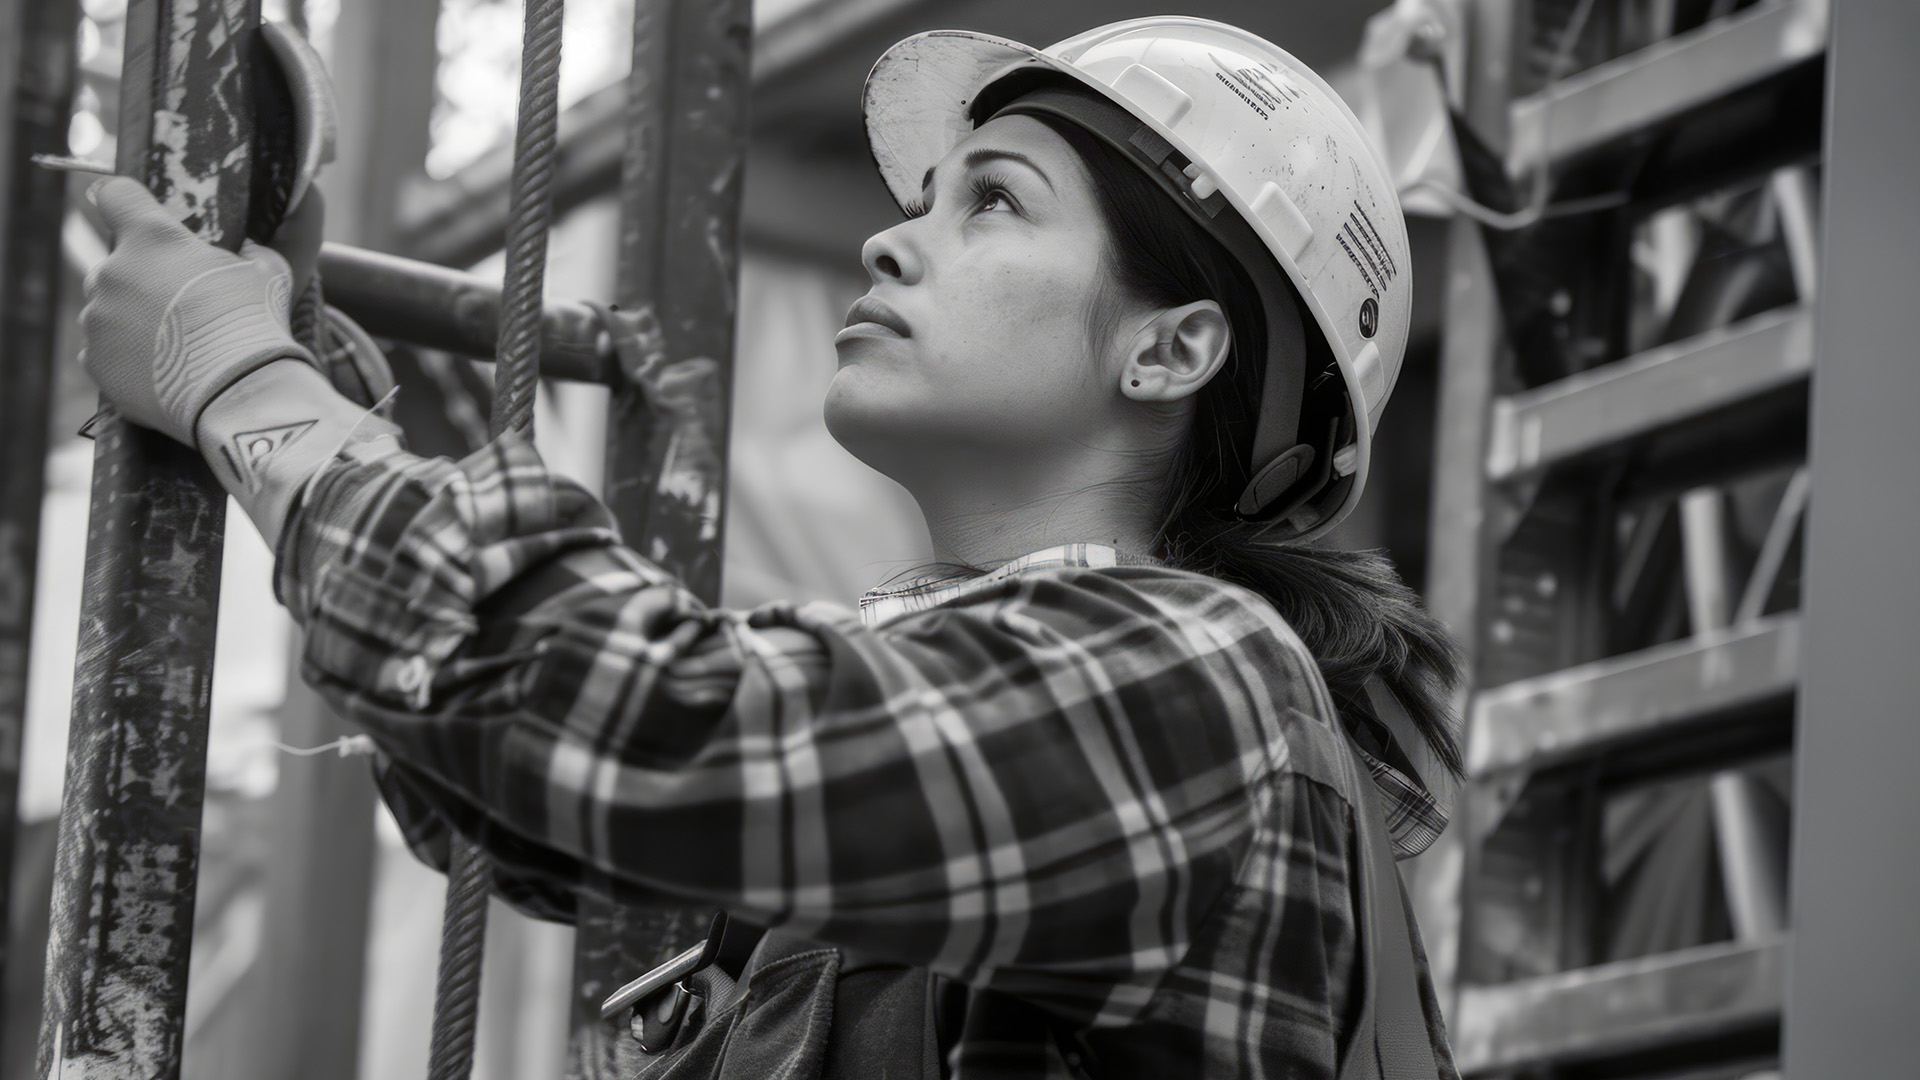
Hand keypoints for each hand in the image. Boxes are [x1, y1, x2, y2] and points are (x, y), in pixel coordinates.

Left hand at [79, 176, 314, 448]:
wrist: (238, 391)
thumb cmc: (255, 323)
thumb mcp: (268, 272)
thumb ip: (246, 253)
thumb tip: (246, 252)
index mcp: (150, 238)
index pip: (116, 195)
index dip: (127, 202)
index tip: (136, 214)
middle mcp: (111, 271)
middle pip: (115, 263)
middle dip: (140, 277)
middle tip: (180, 304)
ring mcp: (97, 318)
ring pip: (107, 308)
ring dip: (131, 318)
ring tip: (175, 345)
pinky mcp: (94, 360)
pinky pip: (104, 349)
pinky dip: (126, 356)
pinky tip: (163, 369)